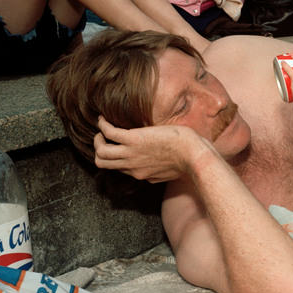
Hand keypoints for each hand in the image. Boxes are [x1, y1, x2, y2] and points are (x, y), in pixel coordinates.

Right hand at [93, 116, 207, 182]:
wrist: (193, 156)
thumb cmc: (187, 161)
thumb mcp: (167, 174)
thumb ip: (155, 174)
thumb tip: (149, 174)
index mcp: (140, 173)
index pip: (118, 168)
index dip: (116, 157)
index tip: (117, 146)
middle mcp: (132, 166)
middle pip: (103, 163)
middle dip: (100, 149)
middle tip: (104, 138)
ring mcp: (131, 153)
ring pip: (101, 152)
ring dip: (98, 138)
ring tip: (103, 128)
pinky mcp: (134, 139)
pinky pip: (109, 132)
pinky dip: (103, 124)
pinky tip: (105, 118)